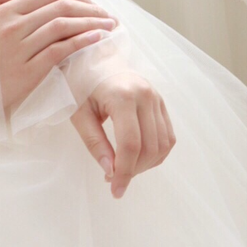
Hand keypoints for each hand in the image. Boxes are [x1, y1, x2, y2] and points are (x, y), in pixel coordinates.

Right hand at [0, 0, 119, 116]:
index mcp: (2, 11)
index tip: (89, 1)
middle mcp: (13, 26)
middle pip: (59, 7)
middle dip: (88, 7)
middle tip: (106, 13)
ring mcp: (21, 48)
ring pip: (63, 26)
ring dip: (91, 22)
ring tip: (109, 24)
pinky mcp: (28, 72)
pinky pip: (60, 50)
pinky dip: (81, 41)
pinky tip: (96, 38)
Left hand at [70, 72, 176, 197]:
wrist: (94, 56)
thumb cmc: (80, 83)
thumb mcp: (78, 113)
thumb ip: (94, 142)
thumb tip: (110, 172)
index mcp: (122, 96)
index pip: (130, 144)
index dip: (125, 172)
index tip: (115, 190)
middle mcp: (145, 95)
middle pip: (149, 147)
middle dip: (134, 171)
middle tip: (114, 180)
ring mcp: (157, 97)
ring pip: (163, 144)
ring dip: (146, 165)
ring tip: (124, 169)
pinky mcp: (161, 101)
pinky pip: (168, 136)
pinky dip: (156, 153)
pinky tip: (137, 158)